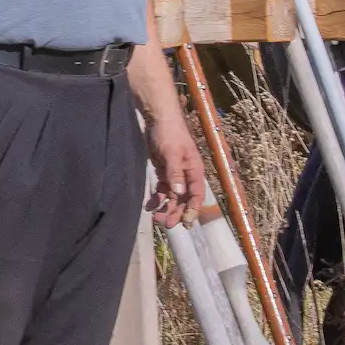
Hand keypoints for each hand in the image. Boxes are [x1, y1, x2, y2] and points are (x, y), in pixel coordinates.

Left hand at [144, 109, 206, 230]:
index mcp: (194, 171)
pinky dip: (156, 198)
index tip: (185, 223)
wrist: (158, 119)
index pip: (196, 195)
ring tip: (155, 218)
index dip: (192, 210)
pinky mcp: (165, 172)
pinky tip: (148, 206)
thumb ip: (175, 173)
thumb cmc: (169, 133)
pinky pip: (162, 189)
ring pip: (172, 197)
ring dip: (165, 208)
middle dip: (176, 212)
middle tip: (166, 224)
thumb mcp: (172, 153)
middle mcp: (187, 175)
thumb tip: (178, 194)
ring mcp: (175, 174)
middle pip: (183, 199)